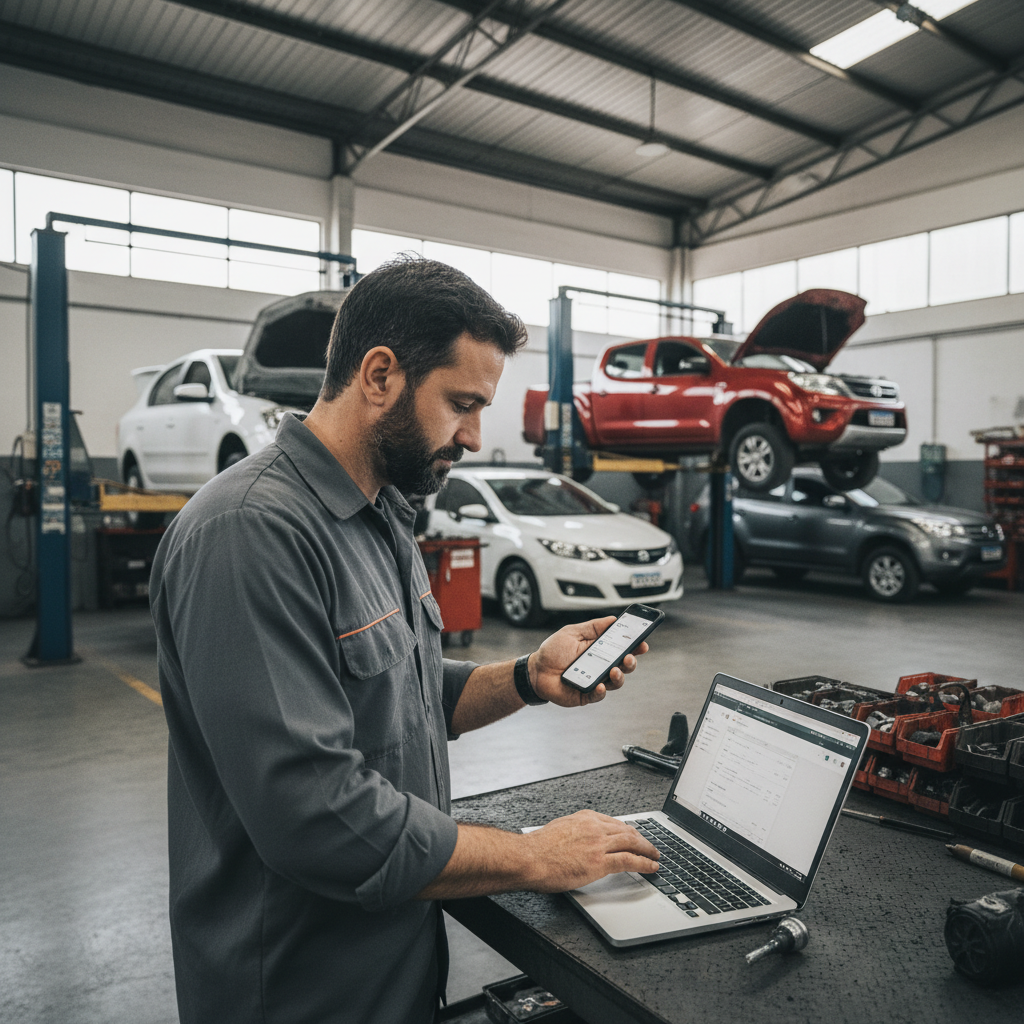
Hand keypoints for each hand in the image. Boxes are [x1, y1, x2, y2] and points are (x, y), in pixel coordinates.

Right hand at [522, 810, 659, 891]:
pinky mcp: (599, 862)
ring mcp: (598, 844)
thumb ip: (574, 832)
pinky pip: (629, 860)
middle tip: (650, 846)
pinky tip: (651, 866)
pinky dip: (644, 863)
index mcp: (584, 818)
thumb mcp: (559, 830)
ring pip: (632, 843)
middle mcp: (594, 827)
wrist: (529, 858)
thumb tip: (579, 841)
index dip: (627, 831)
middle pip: (626, 831)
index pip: (614, 823)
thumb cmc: (537, 848)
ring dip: (647, 850)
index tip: (633, 835)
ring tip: (655, 855)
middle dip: (641, 839)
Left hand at [529, 616, 648, 706]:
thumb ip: (593, 627)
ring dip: (619, 677)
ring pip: (615, 682)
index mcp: (600, 650)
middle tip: (628, 657)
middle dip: (630, 662)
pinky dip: (601, 691)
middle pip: (624, 666)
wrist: (535, 670)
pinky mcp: (586, 695)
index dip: (634, 646)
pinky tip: (599, 686)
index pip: (622, 648)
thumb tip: (613, 619)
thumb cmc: (553, 651)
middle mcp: (601, 666)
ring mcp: (595, 681)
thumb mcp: (573, 632)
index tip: (642, 642)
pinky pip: (598, 695)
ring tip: (614, 670)